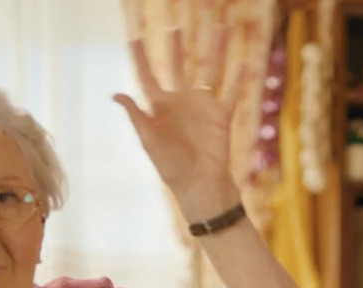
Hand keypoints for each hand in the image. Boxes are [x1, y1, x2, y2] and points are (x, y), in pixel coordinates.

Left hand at [114, 27, 242, 219]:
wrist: (198, 184)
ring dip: (214, 51)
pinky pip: (232, 93)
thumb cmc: (170, 166)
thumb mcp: (149, 140)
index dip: (141, 59)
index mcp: (159, 107)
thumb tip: (116, 94)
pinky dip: (240, 79)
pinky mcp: (221, 115)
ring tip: (219, 29)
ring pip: (209, 71)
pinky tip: (246, 63)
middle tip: (174, 28)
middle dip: (176, 48)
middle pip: (178, 67)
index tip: (135, 40)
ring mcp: (202, 106)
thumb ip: (136, 115)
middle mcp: (181, 102)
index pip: (148, 77)